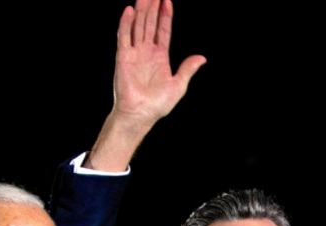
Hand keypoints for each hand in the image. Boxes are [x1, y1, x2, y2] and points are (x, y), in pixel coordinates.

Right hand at [112, 0, 205, 129]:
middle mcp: (146, 52)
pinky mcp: (123, 57)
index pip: (163, 30)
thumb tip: (202, 58)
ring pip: (137, 26)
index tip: (167, 1)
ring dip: (141, 11)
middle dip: (152, 8)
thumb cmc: (157, 105)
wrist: (140, 115)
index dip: (165, 16)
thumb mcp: (178, 85)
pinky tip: (130, 10)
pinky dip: (126, 23)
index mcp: (159, 57)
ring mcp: (134, 53)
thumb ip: (188, 69)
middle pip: (149, 24)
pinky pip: (124, 36)